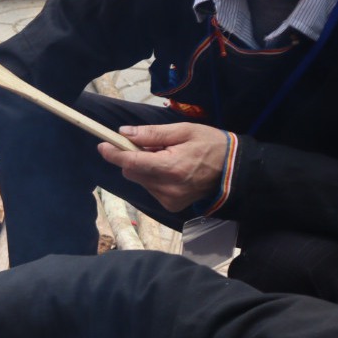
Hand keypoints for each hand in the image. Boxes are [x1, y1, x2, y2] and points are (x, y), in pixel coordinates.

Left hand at [97, 122, 229, 212]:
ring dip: (145, 168)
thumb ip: (152, 134)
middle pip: (132, 172)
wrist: (235, 169)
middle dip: (134, 158)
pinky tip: (171, 171)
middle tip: (152, 147)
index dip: (114, 154)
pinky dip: (153, 178)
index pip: (132, 163)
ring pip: (140, 180)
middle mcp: (168, 188)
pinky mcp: (171, 206)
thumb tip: (124, 133)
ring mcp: (169, 200)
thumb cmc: (211, 144)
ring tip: (167, 158)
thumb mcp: (183, 131)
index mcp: (171, 168)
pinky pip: (150, 188)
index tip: (102, 145)